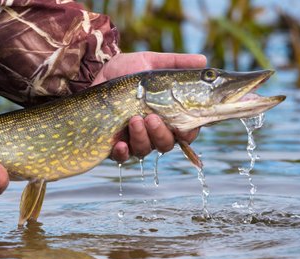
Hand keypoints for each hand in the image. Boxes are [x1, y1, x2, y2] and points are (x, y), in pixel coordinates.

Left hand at [92, 52, 206, 161]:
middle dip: (161, 134)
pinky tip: (119, 143)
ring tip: (134, 119)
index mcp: (167, 115)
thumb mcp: (150, 62)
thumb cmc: (126, 70)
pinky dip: (123, 152)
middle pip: (166, 144)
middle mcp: (152, 131)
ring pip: (145, 150)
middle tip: (152, 117)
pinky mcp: (114, 144)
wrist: (96, 74)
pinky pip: (121, 157)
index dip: (188, 133)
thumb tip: (203, 61)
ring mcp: (133, 139)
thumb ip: (175, 63)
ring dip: (142, 137)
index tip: (185, 126)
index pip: (185, 132)